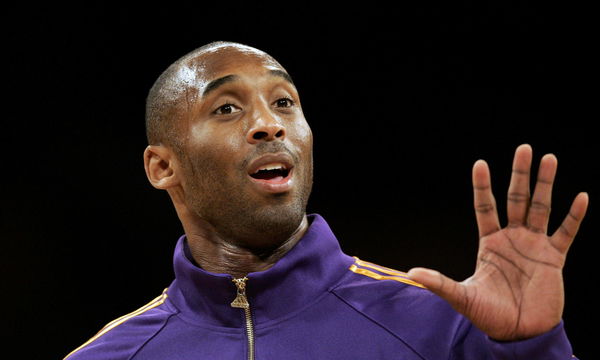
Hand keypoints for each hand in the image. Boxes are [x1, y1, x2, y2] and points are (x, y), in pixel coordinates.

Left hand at [407, 144, 588, 340]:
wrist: (520, 333)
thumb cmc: (489, 315)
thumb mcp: (462, 297)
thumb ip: (440, 283)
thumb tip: (411, 274)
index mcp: (490, 242)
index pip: (485, 207)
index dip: (482, 187)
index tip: (480, 164)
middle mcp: (512, 238)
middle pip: (516, 199)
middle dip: (520, 174)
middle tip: (523, 148)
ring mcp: (535, 246)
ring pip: (542, 208)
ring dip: (546, 184)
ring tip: (549, 158)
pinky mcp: (554, 258)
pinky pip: (566, 232)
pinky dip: (574, 216)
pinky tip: (581, 197)